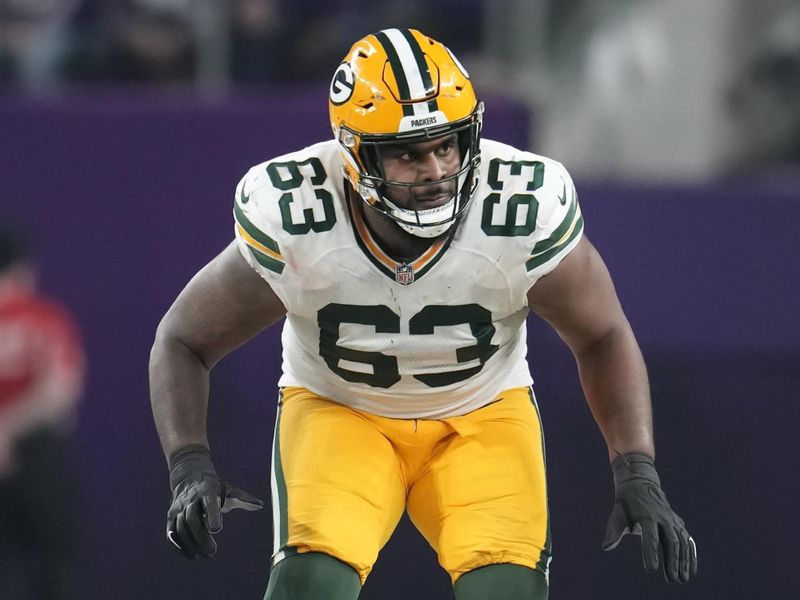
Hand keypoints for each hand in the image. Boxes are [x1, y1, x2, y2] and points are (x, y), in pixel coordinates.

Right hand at [166, 445, 262, 558]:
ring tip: (204, 555)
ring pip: (181, 528)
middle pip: (192, 519)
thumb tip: (260, 505)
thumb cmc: (212, 486)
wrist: (188, 475)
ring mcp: (178, 508)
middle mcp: (190, 499)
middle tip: (212, 551)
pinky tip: (191, 555)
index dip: (212, 516)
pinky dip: (179, 546)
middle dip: (201, 537)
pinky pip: (172, 534)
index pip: (208, 503)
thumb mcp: (228, 488)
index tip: (217, 530)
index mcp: (207, 491)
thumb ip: (243, 498)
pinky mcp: (171, 517)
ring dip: (191, 544)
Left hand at [602, 453, 697, 582]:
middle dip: (672, 561)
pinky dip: (691, 555)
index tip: (651, 569)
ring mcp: (672, 520)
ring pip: (682, 542)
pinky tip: (691, 571)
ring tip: (682, 579)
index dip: (651, 553)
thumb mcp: (617, 514)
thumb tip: (606, 547)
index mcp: (647, 516)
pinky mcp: (677, 523)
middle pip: (670, 542)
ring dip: (684, 561)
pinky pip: (687, 540)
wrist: (640, 483)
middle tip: (672, 580)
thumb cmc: (626, 502)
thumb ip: (613, 531)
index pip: (650, 537)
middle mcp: (663, 518)